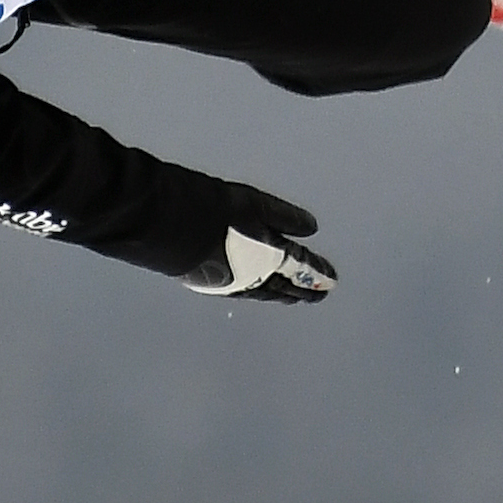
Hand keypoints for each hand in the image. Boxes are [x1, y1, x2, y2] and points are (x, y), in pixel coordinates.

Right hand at [183, 183, 338, 302]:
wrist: (170, 226)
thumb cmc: (215, 210)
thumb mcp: (256, 204)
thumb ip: (285, 218)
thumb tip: (312, 227)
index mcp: (271, 256)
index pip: (302, 266)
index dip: (319, 272)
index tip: (333, 281)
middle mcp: (255, 276)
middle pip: (286, 286)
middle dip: (304, 289)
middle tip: (319, 296)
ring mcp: (233, 283)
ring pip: (265, 293)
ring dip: (282, 295)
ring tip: (292, 298)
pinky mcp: (212, 285)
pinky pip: (245, 293)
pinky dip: (258, 293)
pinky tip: (256, 291)